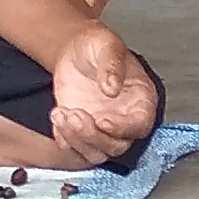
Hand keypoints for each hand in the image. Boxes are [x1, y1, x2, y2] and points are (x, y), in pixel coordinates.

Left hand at [45, 23, 159, 167]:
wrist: (74, 51)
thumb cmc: (96, 46)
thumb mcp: (106, 44)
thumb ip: (112, 64)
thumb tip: (112, 87)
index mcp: (140, 100)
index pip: (139, 125)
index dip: (123, 128)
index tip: (103, 120)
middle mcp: (124, 119)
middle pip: (117, 145)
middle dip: (93, 135)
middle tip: (75, 114)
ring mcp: (103, 129)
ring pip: (96, 153)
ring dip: (76, 140)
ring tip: (62, 114)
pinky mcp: (82, 133)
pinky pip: (75, 150)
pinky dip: (64, 140)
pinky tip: (57, 116)